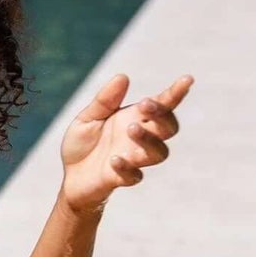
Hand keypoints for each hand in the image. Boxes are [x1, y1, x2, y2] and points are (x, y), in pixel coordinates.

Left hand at [59, 73, 190, 212]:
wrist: (69, 176)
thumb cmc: (83, 144)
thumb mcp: (87, 118)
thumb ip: (104, 101)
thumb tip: (123, 77)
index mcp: (135, 119)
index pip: (162, 105)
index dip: (175, 93)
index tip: (186, 80)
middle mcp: (140, 139)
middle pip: (169, 128)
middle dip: (162, 116)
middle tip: (144, 105)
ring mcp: (134, 160)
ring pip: (159, 153)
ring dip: (149, 140)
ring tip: (131, 129)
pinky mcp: (122, 179)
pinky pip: (134, 176)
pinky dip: (127, 167)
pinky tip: (114, 160)